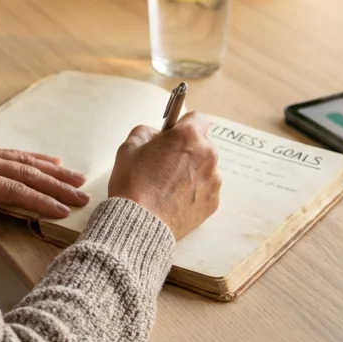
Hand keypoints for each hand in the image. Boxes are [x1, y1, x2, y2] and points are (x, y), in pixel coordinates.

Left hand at [0, 145, 90, 245]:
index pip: (14, 191)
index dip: (41, 202)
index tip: (64, 211)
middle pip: (26, 173)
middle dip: (57, 185)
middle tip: (83, 196)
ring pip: (24, 159)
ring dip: (53, 169)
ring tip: (79, 178)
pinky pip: (12, 152)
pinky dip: (35, 157)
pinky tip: (53, 160)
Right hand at [108, 113, 221, 239]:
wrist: (139, 223)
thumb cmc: (133, 184)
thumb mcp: (129, 147)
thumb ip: (146, 132)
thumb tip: (156, 136)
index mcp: (188, 136)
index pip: (197, 118)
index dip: (183, 125)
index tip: (174, 134)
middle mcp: (207, 155)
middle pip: (202, 144)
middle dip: (187, 150)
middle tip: (164, 163)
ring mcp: (213, 180)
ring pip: (205, 168)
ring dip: (191, 171)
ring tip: (167, 186)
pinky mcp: (213, 202)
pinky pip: (205, 190)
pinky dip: (193, 192)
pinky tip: (173, 200)